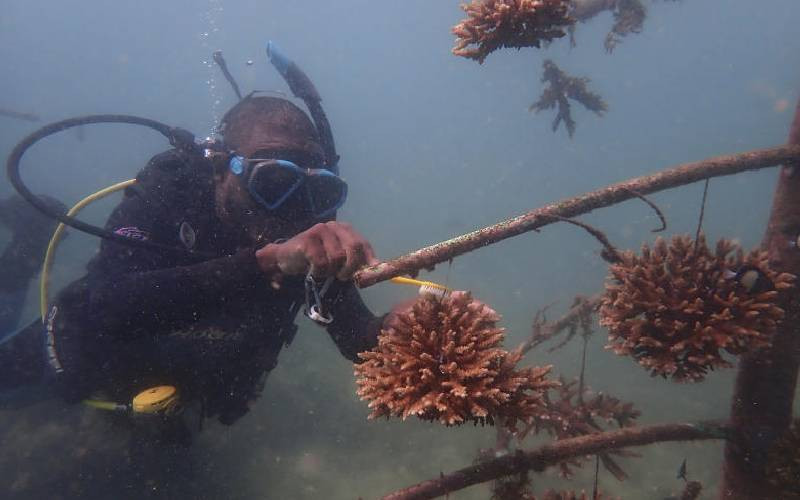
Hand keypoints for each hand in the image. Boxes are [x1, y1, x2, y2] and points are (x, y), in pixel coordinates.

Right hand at [255, 221, 377, 280]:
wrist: (286, 258)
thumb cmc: (315, 259)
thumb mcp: (337, 261)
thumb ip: (355, 262)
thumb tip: (375, 269)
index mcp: (344, 229)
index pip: (363, 244)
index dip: (368, 260)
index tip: (368, 275)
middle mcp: (333, 226)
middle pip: (354, 248)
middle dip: (351, 267)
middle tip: (343, 277)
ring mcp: (320, 231)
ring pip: (337, 258)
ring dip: (331, 271)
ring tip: (322, 270)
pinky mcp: (308, 241)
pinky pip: (322, 263)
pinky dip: (318, 272)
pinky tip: (312, 270)